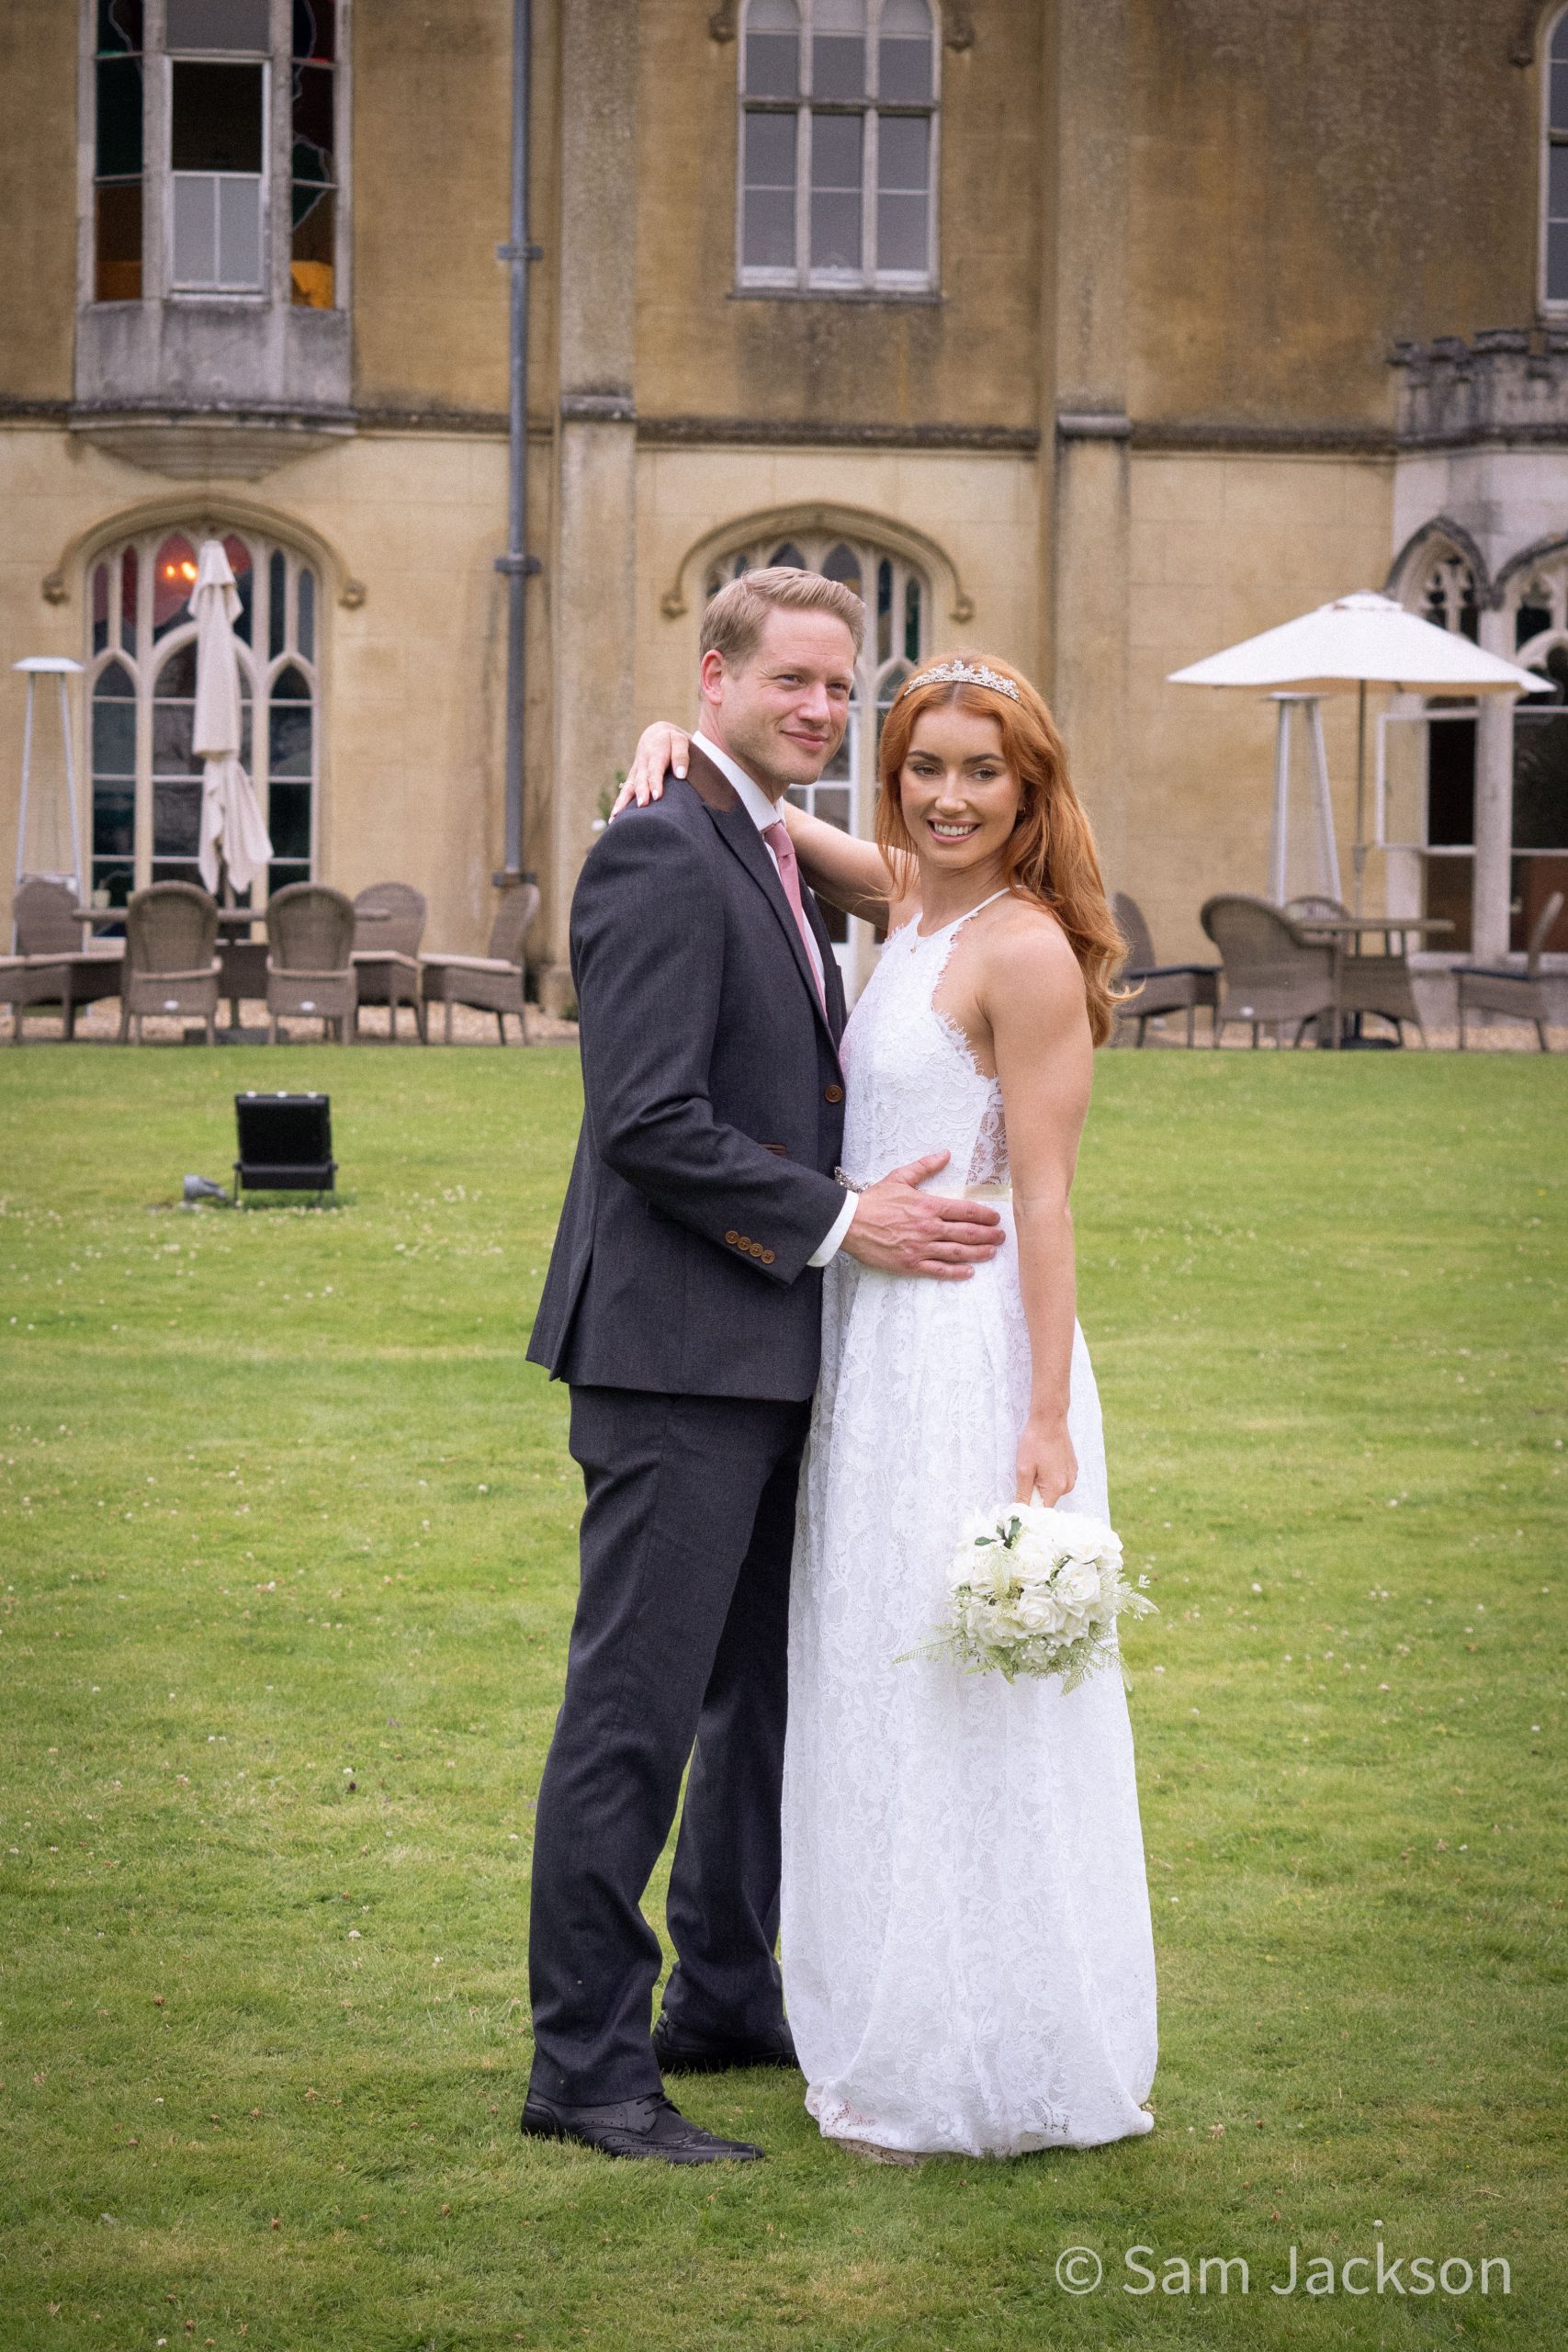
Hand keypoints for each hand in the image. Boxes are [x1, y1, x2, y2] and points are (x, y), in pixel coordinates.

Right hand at [611, 723, 691, 817]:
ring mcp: (635, 771)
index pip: (655, 769)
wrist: (656, 734)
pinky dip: (619, 804)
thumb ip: (681, 756)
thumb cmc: (672, 740)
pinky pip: (625, 792)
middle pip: (640, 780)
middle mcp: (642, 763)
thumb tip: (680, 775)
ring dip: (623, 802)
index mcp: (655, 753)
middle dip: (641, 793)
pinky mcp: (632, 778)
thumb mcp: (680, 741)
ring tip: (617, 817)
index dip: (655, 783)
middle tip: (642, 806)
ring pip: (628, 787)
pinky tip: (613, 819)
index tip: (658, 796)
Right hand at [840, 1152, 1004, 1281]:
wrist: (850, 1223)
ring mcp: (921, 1248)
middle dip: (988, 1235)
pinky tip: (968, 1272)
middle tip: (1002, 1236)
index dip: (984, 1215)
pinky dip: (955, 1272)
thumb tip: (945, 1154)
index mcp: (928, 1206)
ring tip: (992, 1252)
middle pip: (966, 1233)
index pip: (964, 1210)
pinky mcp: (910, 1264)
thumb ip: (925, 1167)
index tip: (995, 1217)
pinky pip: (938, 1270)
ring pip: (957, 1252)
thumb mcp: (899, 1178)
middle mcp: (928, 1228)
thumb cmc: (874, 1200)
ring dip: (978, 1253)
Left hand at [1015, 1412, 1076, 1506]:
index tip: (1020, 1499)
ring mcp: (1072, 1476)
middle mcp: (1068, 1485)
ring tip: (1036, 1466)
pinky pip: (1059, 1480)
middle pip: (1048, 1500)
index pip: (1042, 1510)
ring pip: (1053, 1490)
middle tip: (1026, 1476)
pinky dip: (1050, 1476)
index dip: (1030, 1508)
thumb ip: (1023, 1493)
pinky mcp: (1072, 1468)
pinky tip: (1044, 1462)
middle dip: (1035, 1494)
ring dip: (1042, 1484)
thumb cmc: (1034, 1442)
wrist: (1049, 1419)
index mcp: (1057, 1487)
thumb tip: (1019, 1512)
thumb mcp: (1024, 1469)